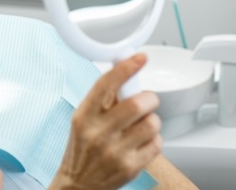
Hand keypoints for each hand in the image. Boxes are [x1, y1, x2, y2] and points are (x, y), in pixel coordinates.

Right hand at [50, 54, 161, 189]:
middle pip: (137, 104)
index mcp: (84, 116)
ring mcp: (115, 151)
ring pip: (151, 123)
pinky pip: (156, 143)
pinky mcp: (130, 167)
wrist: (78, 183)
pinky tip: (141, 142)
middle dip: (148, 98)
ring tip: (141, 125)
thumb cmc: (83, 148)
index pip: (105, 85)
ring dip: (152, 120)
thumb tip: (123, 70)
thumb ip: (103, 99)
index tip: (140, 57)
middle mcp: (98, 133)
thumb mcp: (83, 119)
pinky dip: (154, 139)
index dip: (125, 68)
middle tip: (146, 101)